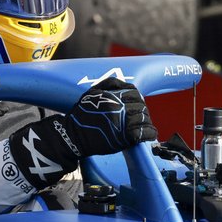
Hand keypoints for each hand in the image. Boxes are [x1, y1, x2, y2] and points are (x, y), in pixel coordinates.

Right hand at [7, 77, 155, 189]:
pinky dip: (149, 133)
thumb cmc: (80, 116)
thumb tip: (125, 84)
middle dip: (141, 110)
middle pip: (141, 106)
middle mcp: (119, 107)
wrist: (72, 136)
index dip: (137, 98)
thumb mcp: (90, 93)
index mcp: (112, 96)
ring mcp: (122, 123)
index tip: (135, 105)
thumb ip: (108, 85)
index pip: (134, 93)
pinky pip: (144, 133)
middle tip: (139, 117)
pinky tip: (148, 133)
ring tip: (144, 125)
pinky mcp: (124, 138)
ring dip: (146, 121)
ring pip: (144, 118)